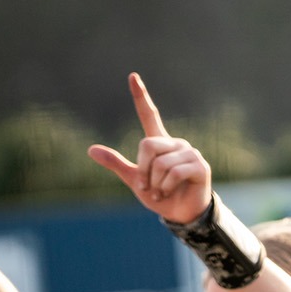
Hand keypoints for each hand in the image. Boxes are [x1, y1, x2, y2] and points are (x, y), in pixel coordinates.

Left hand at [87, 74, 212, 224]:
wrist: (182, 214)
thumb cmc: (161, 196)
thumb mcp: (134, 180)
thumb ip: (116, 164)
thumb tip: (90, 149)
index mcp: (160, 144)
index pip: (149, 115)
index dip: (141, 97)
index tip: (133, 76)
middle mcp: (175, 144)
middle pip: (147, 145)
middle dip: (142, 170)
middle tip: (146, 187)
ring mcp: (190, 153)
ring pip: (160, 162)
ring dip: (154, 182)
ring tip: (159, 193)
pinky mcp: (200, 166)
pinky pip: (174, 172)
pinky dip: (165, 186)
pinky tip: (168, 192)